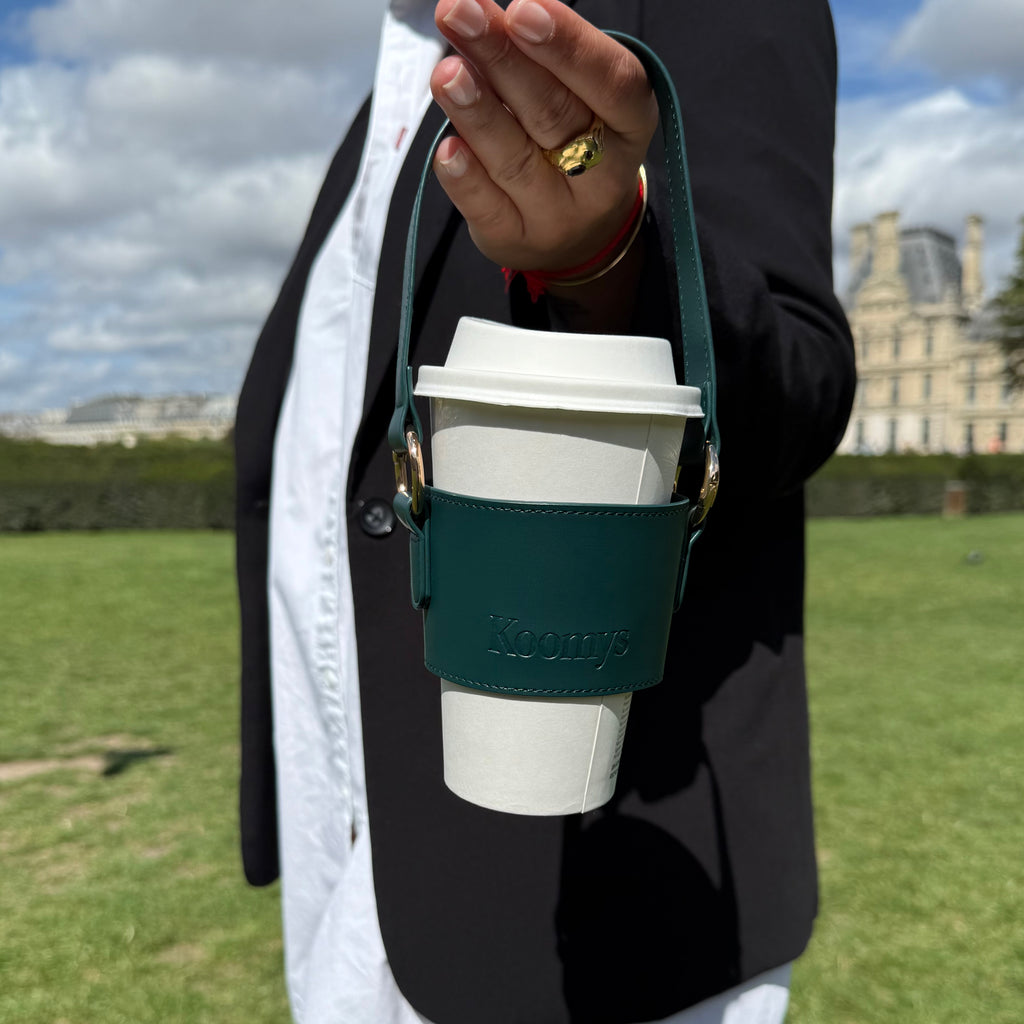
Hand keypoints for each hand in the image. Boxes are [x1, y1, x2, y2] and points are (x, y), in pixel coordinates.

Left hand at [430, 0, 657, 273]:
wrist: (576, 235)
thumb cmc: (573, 140)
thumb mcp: (576, 94)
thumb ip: (538, 56)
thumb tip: (483, 15)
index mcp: (629, 126)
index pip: (611, 85)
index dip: (569, 48)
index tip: (522, 10)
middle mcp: (600, 178)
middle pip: (553, 114)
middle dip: (502, 59)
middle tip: (460, 14)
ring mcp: (557, 216)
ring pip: (516, 161)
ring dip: (478, 113)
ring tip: (447, 74)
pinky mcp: (514, 240)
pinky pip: (488, 208)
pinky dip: (465, 178)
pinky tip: (447, 149)